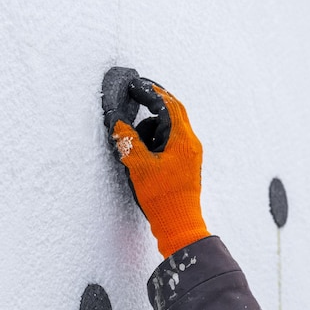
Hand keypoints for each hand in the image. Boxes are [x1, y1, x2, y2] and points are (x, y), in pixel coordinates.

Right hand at [103, 69, 208, 257]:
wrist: (179, 224)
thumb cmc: (163, 197)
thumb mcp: (140, 166)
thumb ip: (128, 141)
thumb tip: (119, 123)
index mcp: (183, 140)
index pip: (169, 105)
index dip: (152, 92)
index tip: (136, 85)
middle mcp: (190, 144)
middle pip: (174, 112)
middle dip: (154, 102)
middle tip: (137, 94)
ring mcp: (188, 155)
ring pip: (170, 127)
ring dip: (151, 124)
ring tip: (133, 136)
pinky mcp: (184, 165)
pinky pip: (169, 141)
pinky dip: (154, 138)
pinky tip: (141, 150)